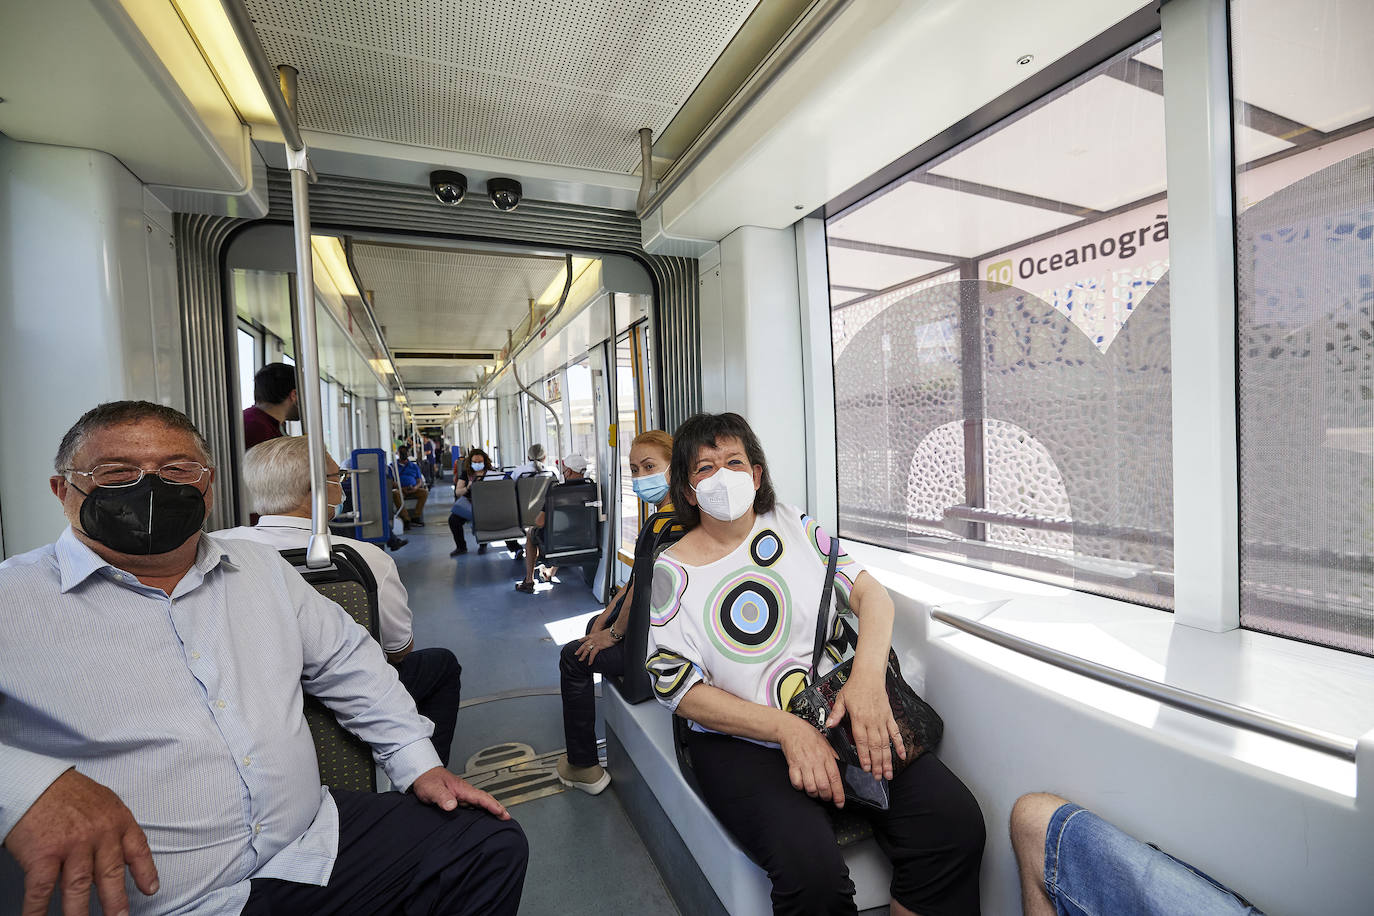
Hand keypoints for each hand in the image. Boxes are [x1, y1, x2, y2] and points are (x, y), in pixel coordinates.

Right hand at [3, 769, 158, 915]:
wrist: (35, 782)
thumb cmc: (68, 792)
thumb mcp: (103, 802)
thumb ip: (113, 827)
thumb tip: (121, 855)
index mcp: (117, 819)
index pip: (137, 849)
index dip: (145, 871)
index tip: (151, 890)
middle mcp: (99, 833)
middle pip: (110, 875)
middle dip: (116, 902)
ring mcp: (72, 845)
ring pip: (80, 887)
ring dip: (80, 912)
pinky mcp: (44, 854)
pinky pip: (42, 890)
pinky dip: (38, 910)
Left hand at [411, 767, 509, 819]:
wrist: (421, 775)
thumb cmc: (427, 780)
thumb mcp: (433, 789)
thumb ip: (442, 796)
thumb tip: (452, 805)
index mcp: (462, 788)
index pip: (481, 797)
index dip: (492, 805)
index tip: (502, 812)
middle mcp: (464, 791)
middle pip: (485, 799)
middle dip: (497, 807)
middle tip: (507, 817)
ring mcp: (461, 794)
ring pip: (480, 802)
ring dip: (491, 808)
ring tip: (499, 817)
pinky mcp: (457, 798)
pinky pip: (473, 804)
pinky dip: (481, 809)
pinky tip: (481, 816)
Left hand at [575, 627, 616, 663]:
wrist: (615, 631)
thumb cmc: (614, 631)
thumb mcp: (607, 632)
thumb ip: (605, 635)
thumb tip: (608, 637)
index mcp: (595, 634)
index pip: (587, 637)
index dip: (582, 639)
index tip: (579, 641)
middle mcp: (594, 638)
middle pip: (584, 644)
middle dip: (580, 649)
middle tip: (576, 654)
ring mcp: (596, 642)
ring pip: (586, 649)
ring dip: (583, 655)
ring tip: (580, 660)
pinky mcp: (599, 646)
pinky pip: (593, 654)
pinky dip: (591, 659)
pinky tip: (589, 663)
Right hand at [777, 716, 844, 807]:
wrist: (792, 729)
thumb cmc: (809, 736)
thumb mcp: (827, 744)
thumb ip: (833, 757)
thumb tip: (841, 770)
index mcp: (826, 756)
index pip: (835, 778)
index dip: (838, 794)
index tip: (840, 803)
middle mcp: (816, 761)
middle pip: (823, 786)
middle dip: (826, 796)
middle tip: (827, 797)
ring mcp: (804, 764)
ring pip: (810, 787)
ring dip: (814, 794)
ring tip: (815, 792)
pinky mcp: (793, 765)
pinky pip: (797, 783)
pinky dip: (800, 787)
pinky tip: (803, 784)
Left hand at [826, 669, 905, 779]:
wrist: (869, 675)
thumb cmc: (855, 686)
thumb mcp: (841, 699)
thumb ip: (836, 713)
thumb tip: (829, 725)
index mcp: (859, 718)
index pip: (862, 741)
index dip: (865, 756)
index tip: (867, 768)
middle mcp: (872, 721)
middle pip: (876, 746)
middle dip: (877, 763)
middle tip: (878, 777)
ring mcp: (882, 720)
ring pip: (886, 743)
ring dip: (888, 759)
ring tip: (889, 773)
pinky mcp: (889, 717)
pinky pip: (896, 733)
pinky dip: (900, 745)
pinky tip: (902, 756)